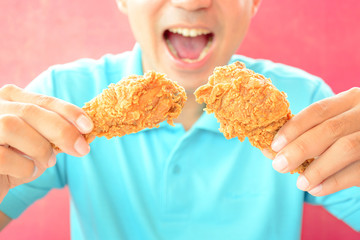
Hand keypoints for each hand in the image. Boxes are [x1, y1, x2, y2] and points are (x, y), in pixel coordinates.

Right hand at [0, 84, 92, 202]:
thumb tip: (83, 135)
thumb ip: (55, 135)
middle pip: (30, 111)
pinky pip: (3, 156)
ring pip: (12, 126)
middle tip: (81, 149)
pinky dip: (24, 166)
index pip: (43, 100)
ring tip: (47, 162)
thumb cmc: (16, 162)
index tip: (88, 126)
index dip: (68, 111)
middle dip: (62, 130)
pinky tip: (27, 172)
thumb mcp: (40, 144)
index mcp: (11, 100)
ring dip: (39, 147)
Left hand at [269, 87, 359, 195]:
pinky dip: (335, 181)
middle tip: (279, 166)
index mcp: (352, 99)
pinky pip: (358, 170)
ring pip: (345, 148)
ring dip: (318, 168)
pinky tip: (317, 189)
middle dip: (300, 148)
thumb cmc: (352, 135)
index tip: (274, 145)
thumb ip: (309, 134)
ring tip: (300, 183)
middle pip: (329, 129)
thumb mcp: (336, 126)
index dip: (293, 128)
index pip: (318, 110)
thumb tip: (270, 150)